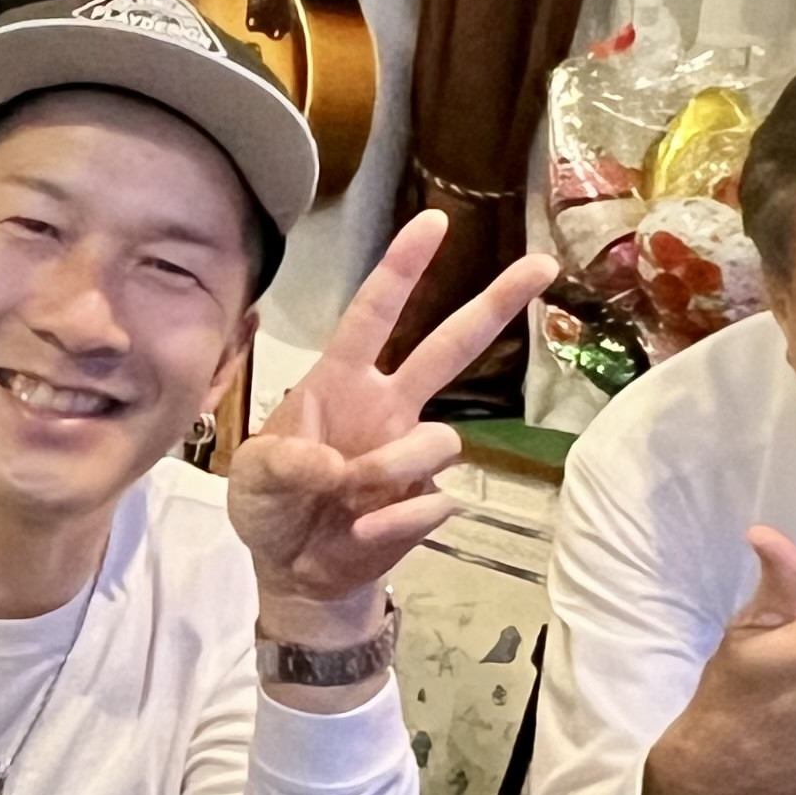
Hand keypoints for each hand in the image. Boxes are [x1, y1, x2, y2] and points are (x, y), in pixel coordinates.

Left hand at [225, 213, 552, 648]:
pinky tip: (361, 532)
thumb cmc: (270, 508)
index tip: (434, 221)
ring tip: (349, 497)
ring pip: (442, 438)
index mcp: (339, 381)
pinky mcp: (427, 500)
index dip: (402, 268)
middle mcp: (386, 406)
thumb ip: (284, 463)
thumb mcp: (252, 479)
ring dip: (393, 467)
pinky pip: (435, 498)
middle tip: (543, 265)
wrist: (293, 573)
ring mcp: (411, 452)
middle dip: (495, 304)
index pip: (373, 314)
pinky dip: (394, 520)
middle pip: (450, 345)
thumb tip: (338, 464)